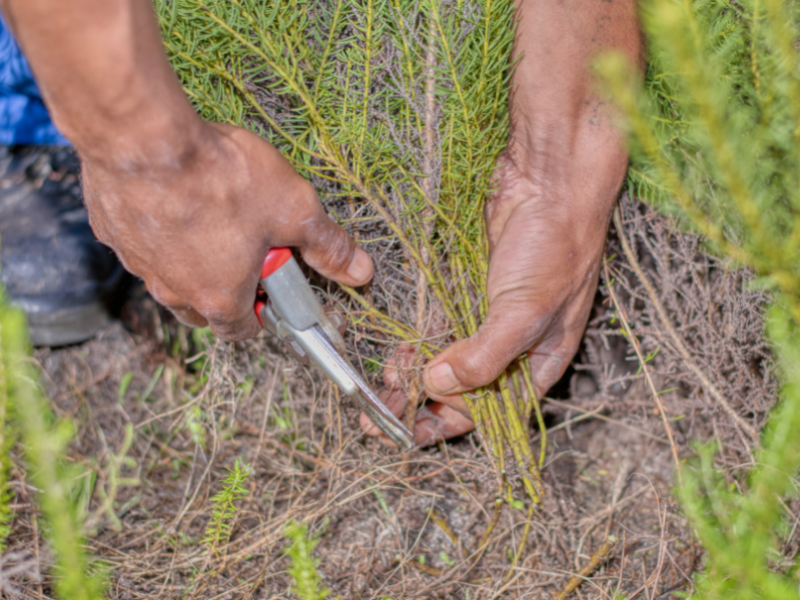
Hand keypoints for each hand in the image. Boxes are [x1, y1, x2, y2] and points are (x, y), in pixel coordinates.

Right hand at [81, 120, 372, 340]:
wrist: (145, 138)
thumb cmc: (221, 178)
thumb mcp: (294, 211)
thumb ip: (328, 247)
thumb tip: (360, 272)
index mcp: (218, 298)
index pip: (243, 330)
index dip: (264, 312)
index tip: (273, 288)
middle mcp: (172, 291)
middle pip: (204, 310)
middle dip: (228, 290)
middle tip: (248, 250)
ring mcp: (137, 263)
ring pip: (170, 278)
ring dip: (194, 261)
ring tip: (215, 218)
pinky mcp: (112, 232)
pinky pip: (142, 245)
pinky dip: (161, 233)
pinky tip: (176, 200)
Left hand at [361, 0, 640, 445]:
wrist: (549, 183)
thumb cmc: (556, 249)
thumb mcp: (527, 311)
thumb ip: (487, 355)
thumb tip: (439, 387)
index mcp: (537, 364)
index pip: (490, 412)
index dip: (449, 422)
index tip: (409, 430)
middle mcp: (511, 349)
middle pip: (463, 393)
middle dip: (423, 404)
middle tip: (381, 411)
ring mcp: (485, 321)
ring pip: (445, 364)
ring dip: (414, 378)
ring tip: (384, 382)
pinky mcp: (464, 295)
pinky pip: (436, 330)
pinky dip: (416, 344)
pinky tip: (396, 352)